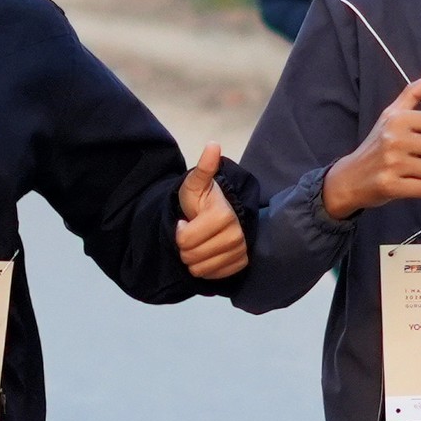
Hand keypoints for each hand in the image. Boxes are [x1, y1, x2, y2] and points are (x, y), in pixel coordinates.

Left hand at [175, 143, 247, 280]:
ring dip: (194, 259)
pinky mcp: (241, 263)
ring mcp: (240, 251)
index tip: (186, 221)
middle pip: (192, 258)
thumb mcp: (195, 184)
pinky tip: (208, 253)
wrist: (218, 214)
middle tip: (192, 233)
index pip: (185, 241)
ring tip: (200, 242)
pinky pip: (214, 276)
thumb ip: (203, 169)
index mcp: (223, 216)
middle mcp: (236, 236)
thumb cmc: (202, 200)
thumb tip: (213, 145)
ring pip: (201, 270)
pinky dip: (206, 267)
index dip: (180, 232)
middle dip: (185, 247)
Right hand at [320, 70, 420, 220]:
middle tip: (420, 156)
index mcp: (399, 119)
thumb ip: (414, 93)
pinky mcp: (391, 186)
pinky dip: (419, 188)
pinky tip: (405, 182)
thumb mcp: (391, 115)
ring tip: (410, 169)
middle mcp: (395, 139)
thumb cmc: (376, 143)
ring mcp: (392, 164)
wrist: (349, 176)